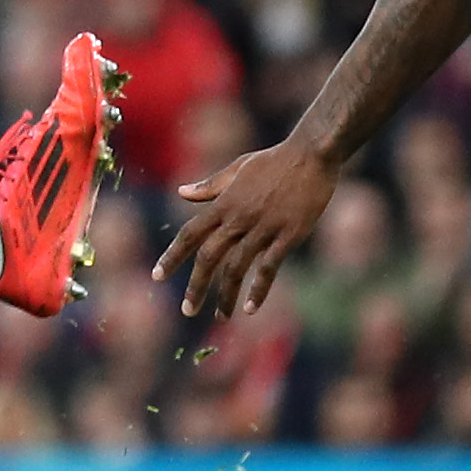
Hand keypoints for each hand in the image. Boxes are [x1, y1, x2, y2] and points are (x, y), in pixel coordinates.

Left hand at [153, 142, 339, 319]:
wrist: (313, 154)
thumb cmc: (275, 160)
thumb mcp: (238, 168)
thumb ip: (210, 185)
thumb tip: (182, 192)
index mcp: (225, 203)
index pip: (190, 234)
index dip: (172, 256)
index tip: (157, 275)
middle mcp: (239, 218)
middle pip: (209, 257)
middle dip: (196, 286)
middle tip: (187, 310)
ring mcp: (264, 228)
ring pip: (237, 268)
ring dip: (225, 296)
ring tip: (220, 317)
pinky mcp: (288, 236)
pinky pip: (269, 268)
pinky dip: (258, 290)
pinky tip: (250, 308)